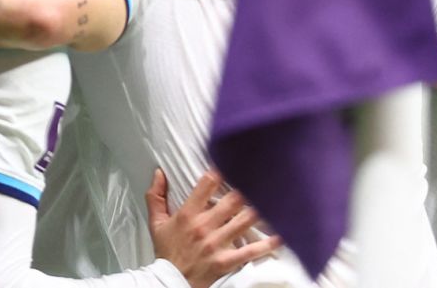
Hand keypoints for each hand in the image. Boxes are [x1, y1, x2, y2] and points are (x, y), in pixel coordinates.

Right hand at [147, 169, 280, 287]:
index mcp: (188, 214)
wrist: (170, 281)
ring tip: (274, 198)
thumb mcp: (156, 223)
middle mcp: (204, 226)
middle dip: (248, 187)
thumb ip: (155, 196)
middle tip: (261, 176)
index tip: (233, 160)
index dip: (221, 170)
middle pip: (232, 201)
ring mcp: (217, 244)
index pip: (206, 185)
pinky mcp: (226, 261)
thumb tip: (158, 173)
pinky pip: (250, 251)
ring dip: (261, 210)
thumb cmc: (167, 251)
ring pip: (244, 221)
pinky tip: (280, 235)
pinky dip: (267, 244)